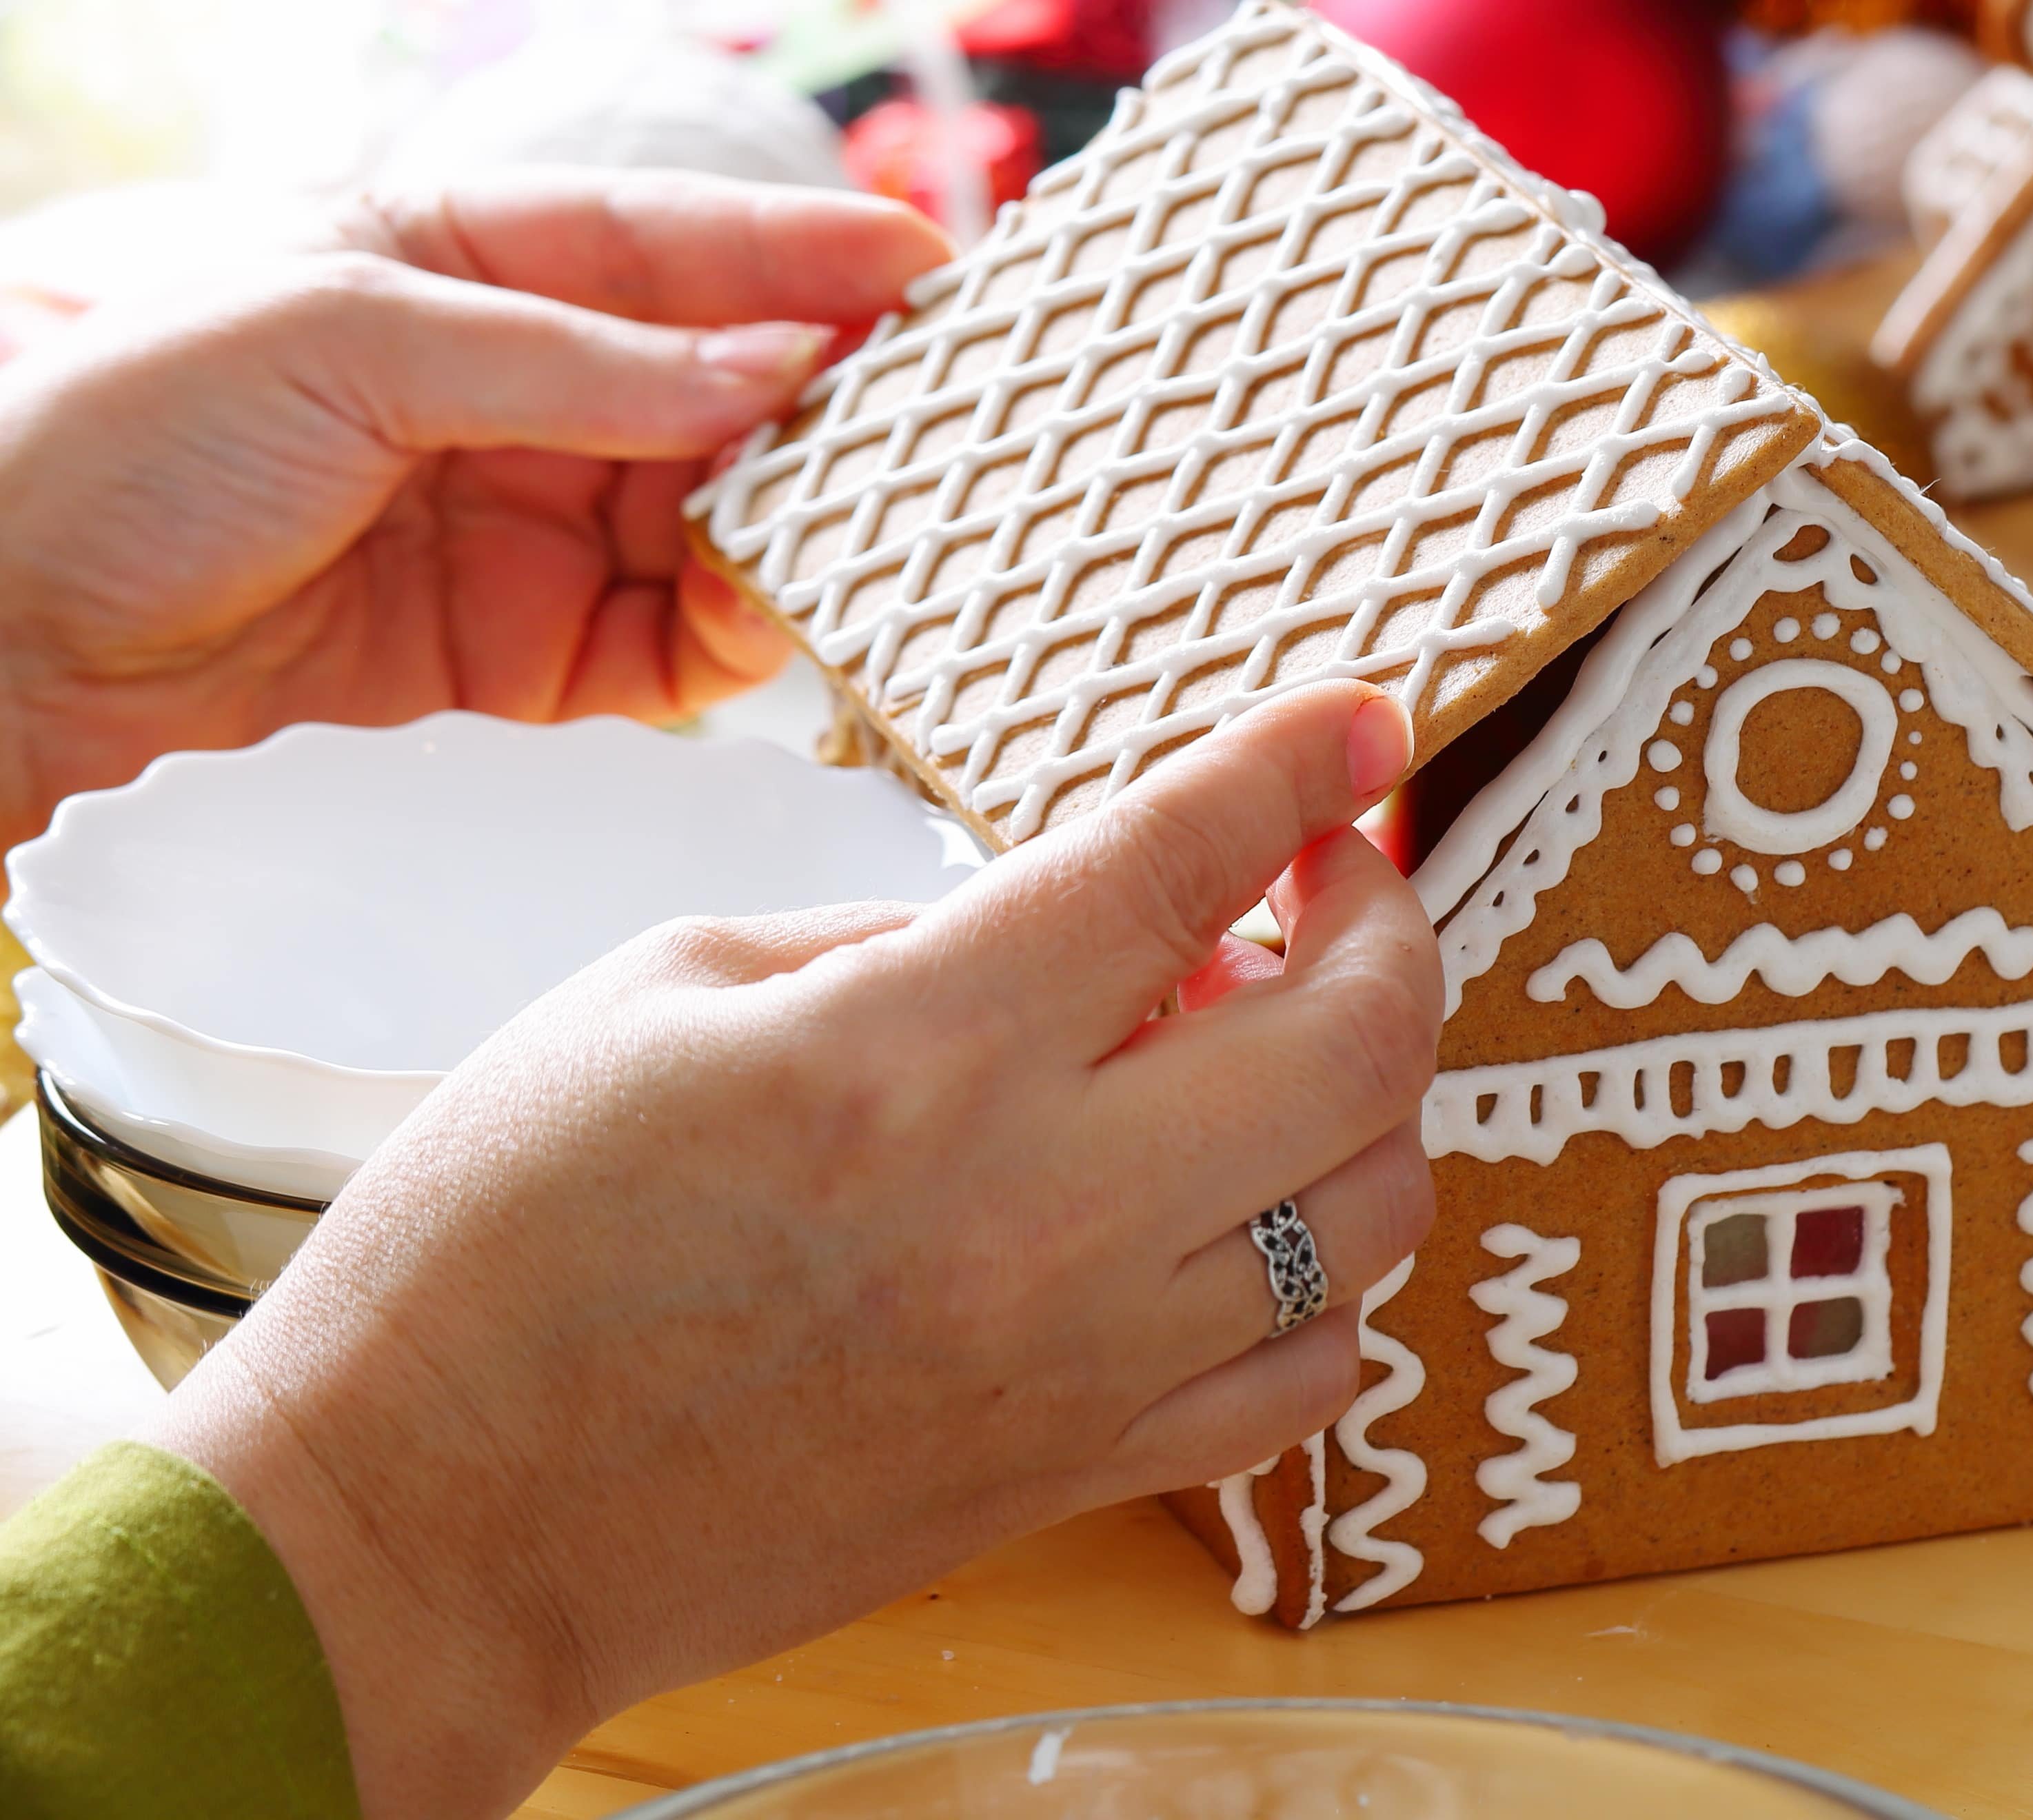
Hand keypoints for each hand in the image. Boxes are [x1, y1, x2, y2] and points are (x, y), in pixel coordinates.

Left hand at [0, 169, 951, 846]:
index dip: (807, 250)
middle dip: (830, 411)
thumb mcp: (346, 337)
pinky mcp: (517, 652)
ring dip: (792, 537)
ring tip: (857, 549)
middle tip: (938, 435)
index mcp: (459, 258)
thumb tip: (768, 371)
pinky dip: (725, 644)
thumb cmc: (124, 436)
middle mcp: (512, 386)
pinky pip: (662, 645)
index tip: (935, 267)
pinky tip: (765, 638)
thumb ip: (570, 363)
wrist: (3, 635)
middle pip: (722, 388)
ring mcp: (522, 520)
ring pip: (715, 522)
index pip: (670, 242)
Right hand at [149, 682, 1439, 1819]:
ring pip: (1375, 1213)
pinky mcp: (1077, 1476)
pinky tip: (1249, 1212)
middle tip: (1328, 876)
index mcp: (909, 1054)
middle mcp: (1033, 1212)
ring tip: (1275, 1042)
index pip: (1178, 865)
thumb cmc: (502, 1249)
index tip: (1361, 717)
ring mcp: (1078, 1362)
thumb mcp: (668, 992)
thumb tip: (1082, 914)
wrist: (430, 1528)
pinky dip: (1328, 1273)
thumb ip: (903, 935)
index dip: (1298, 764)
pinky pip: (1312, 1379)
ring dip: (1371, 1093)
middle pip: (1357, 1043)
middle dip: (1388, 922)